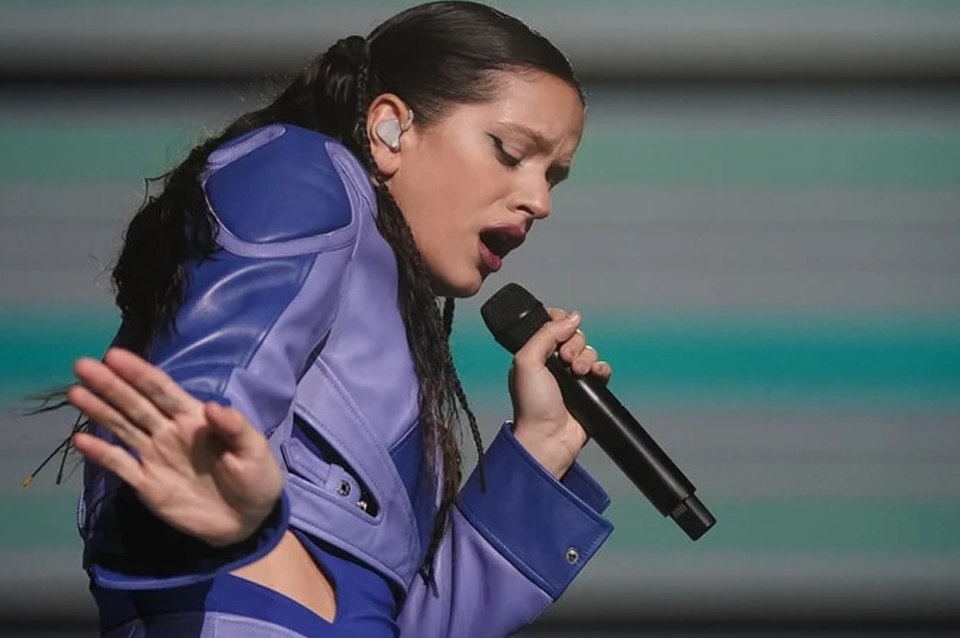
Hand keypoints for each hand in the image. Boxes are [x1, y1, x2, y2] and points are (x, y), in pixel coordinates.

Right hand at [68, 348, 282, 546]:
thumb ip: (235, 427)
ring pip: (122, 427)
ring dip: (99, 410)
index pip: (162, 389)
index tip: (114, 356)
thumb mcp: (254, 450)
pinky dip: (100, 453)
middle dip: (110, 384)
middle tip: (83, 365)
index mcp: (195, 418)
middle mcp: (169, 431)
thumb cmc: (255, 477)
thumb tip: (211, 407)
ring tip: (76, 392)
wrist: (247, 520)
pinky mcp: (147, 484)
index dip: (139, 373)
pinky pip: (120, 465)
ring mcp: (155, 456)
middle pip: (135, 403)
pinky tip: (80, 440)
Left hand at [509, 309, 611, 478]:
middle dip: (574, 343)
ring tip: (578, 372)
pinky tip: (594, 375)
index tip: (559, 330)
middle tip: (566, 359)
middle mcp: (553, 361)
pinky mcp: (589, 389)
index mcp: (534, 352)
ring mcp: (572, 375)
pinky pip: (601, 368)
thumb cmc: (531, 404)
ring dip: (586, 357)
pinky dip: (600, 368)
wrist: (549, 437)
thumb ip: (546, 333)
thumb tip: (572, 316)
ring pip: (588, 350)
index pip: (552, 324)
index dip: (559, 322)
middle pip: (573, 335)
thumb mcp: (527, 361)